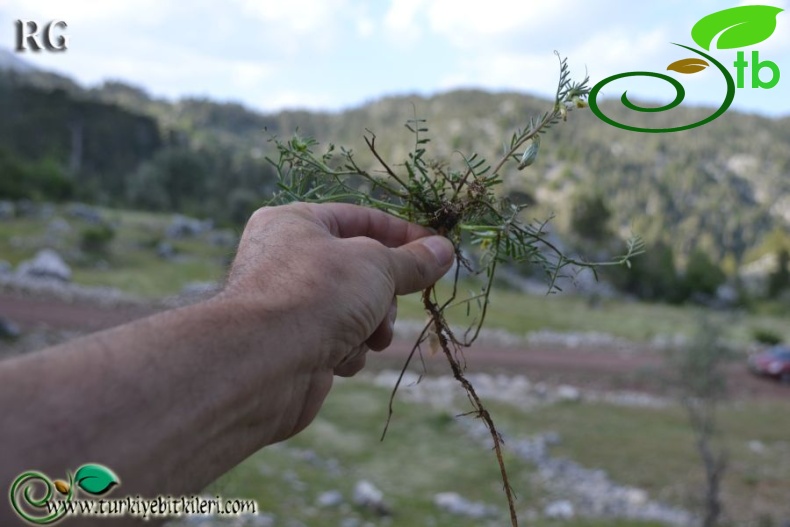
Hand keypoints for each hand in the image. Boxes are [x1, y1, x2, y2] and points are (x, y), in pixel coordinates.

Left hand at [221, 203, 454, 435]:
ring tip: (368, 334)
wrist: (268, 362)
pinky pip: (339, 339)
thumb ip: (413, 260)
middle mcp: (286, 259)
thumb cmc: (319, 293)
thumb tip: (444, 250)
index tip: (437, 251)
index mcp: (295, 223)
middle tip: (391, 304)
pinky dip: (349, 349)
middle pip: (360, 269)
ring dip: (370, 324)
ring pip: (355, 308)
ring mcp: (289, 305)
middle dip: (384, 293)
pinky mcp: (295, 344)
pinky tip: (340, 357)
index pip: (360, 219)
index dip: (402, 234)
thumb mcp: (376, 266)